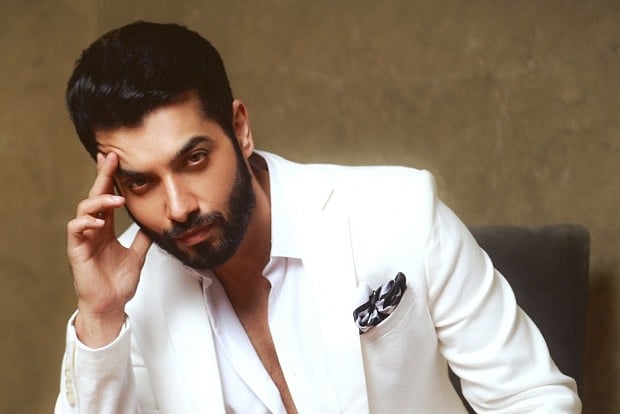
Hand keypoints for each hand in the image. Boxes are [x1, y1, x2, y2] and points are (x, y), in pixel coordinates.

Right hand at [67, 152, 151, 346]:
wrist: (111, 305)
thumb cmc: (119, 282)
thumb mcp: (138, 254)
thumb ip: (143, 237)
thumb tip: (158, 222)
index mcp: (106, 228)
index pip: (107, 197)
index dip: (110, 179)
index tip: (117, 159)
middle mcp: (93, 230)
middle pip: (95, 196)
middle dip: (102, 176)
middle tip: (110, 158)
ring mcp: (83, 239)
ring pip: (84, 210)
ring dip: (99, 200)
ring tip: (117, 199)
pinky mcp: (76, 251)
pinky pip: (75, 230)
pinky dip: (87, 222)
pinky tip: (100, 221)